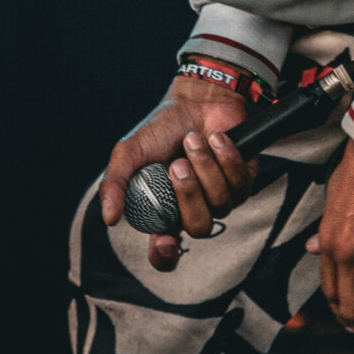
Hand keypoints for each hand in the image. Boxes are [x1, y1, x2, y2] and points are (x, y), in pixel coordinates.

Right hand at [100, 74, 257, 273]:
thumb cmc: (162, 126)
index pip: (166, 251)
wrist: (196, 97)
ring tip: (193, 140)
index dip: (166, 256)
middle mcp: (194, 208)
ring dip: (205, 167)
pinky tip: (216, 138)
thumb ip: (115, 184)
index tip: (164, 241)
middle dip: (189, 194)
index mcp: (164, 210)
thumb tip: (109, 218)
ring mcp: (221, 196)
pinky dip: (225, 156)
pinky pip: (240, 181)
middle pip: (198, 226)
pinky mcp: (244, 180)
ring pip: (221, 203)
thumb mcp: (130, 152)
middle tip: (177, 164)